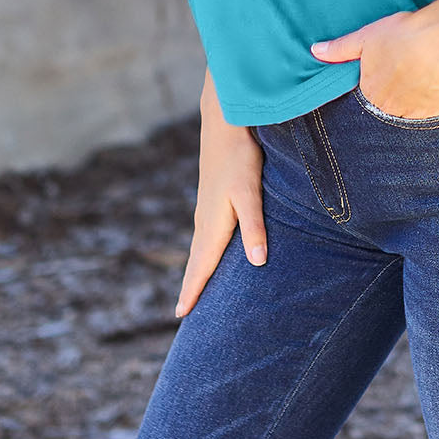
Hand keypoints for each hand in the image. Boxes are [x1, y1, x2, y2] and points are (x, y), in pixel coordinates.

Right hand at [174, 85, 266, 318]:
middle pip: (196, 260)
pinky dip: (202, 251)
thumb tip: (257, 262)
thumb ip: (254, 226)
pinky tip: (208, 250)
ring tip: (194, 288)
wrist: (224, 122)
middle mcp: (204, 219)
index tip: (181, 316)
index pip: (201, 266)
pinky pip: (204, 234)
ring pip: (199, 247)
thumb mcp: (250, 192)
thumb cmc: (240, 157)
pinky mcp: (211, 197)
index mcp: (212, 224)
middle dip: (191, 286)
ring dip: (196, 269)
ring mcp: (206, 208)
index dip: (193, 290)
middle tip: (183, 313)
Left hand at [310, 9, 438, 119]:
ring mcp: (414, 115)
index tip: (380, 81)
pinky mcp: (437, 114)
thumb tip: (315, 51)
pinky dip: (431, 106)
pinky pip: (430, 116)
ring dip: (410, 105)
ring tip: (418, 85)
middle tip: (402, 81)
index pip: (365, 101)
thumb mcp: (366, 37)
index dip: (373, 90)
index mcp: (370, 93)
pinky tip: (434, 90)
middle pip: (386, 111)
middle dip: (390, 100)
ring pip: (407, 116)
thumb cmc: (403, 36)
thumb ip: (340, 49)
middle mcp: (389, 110)